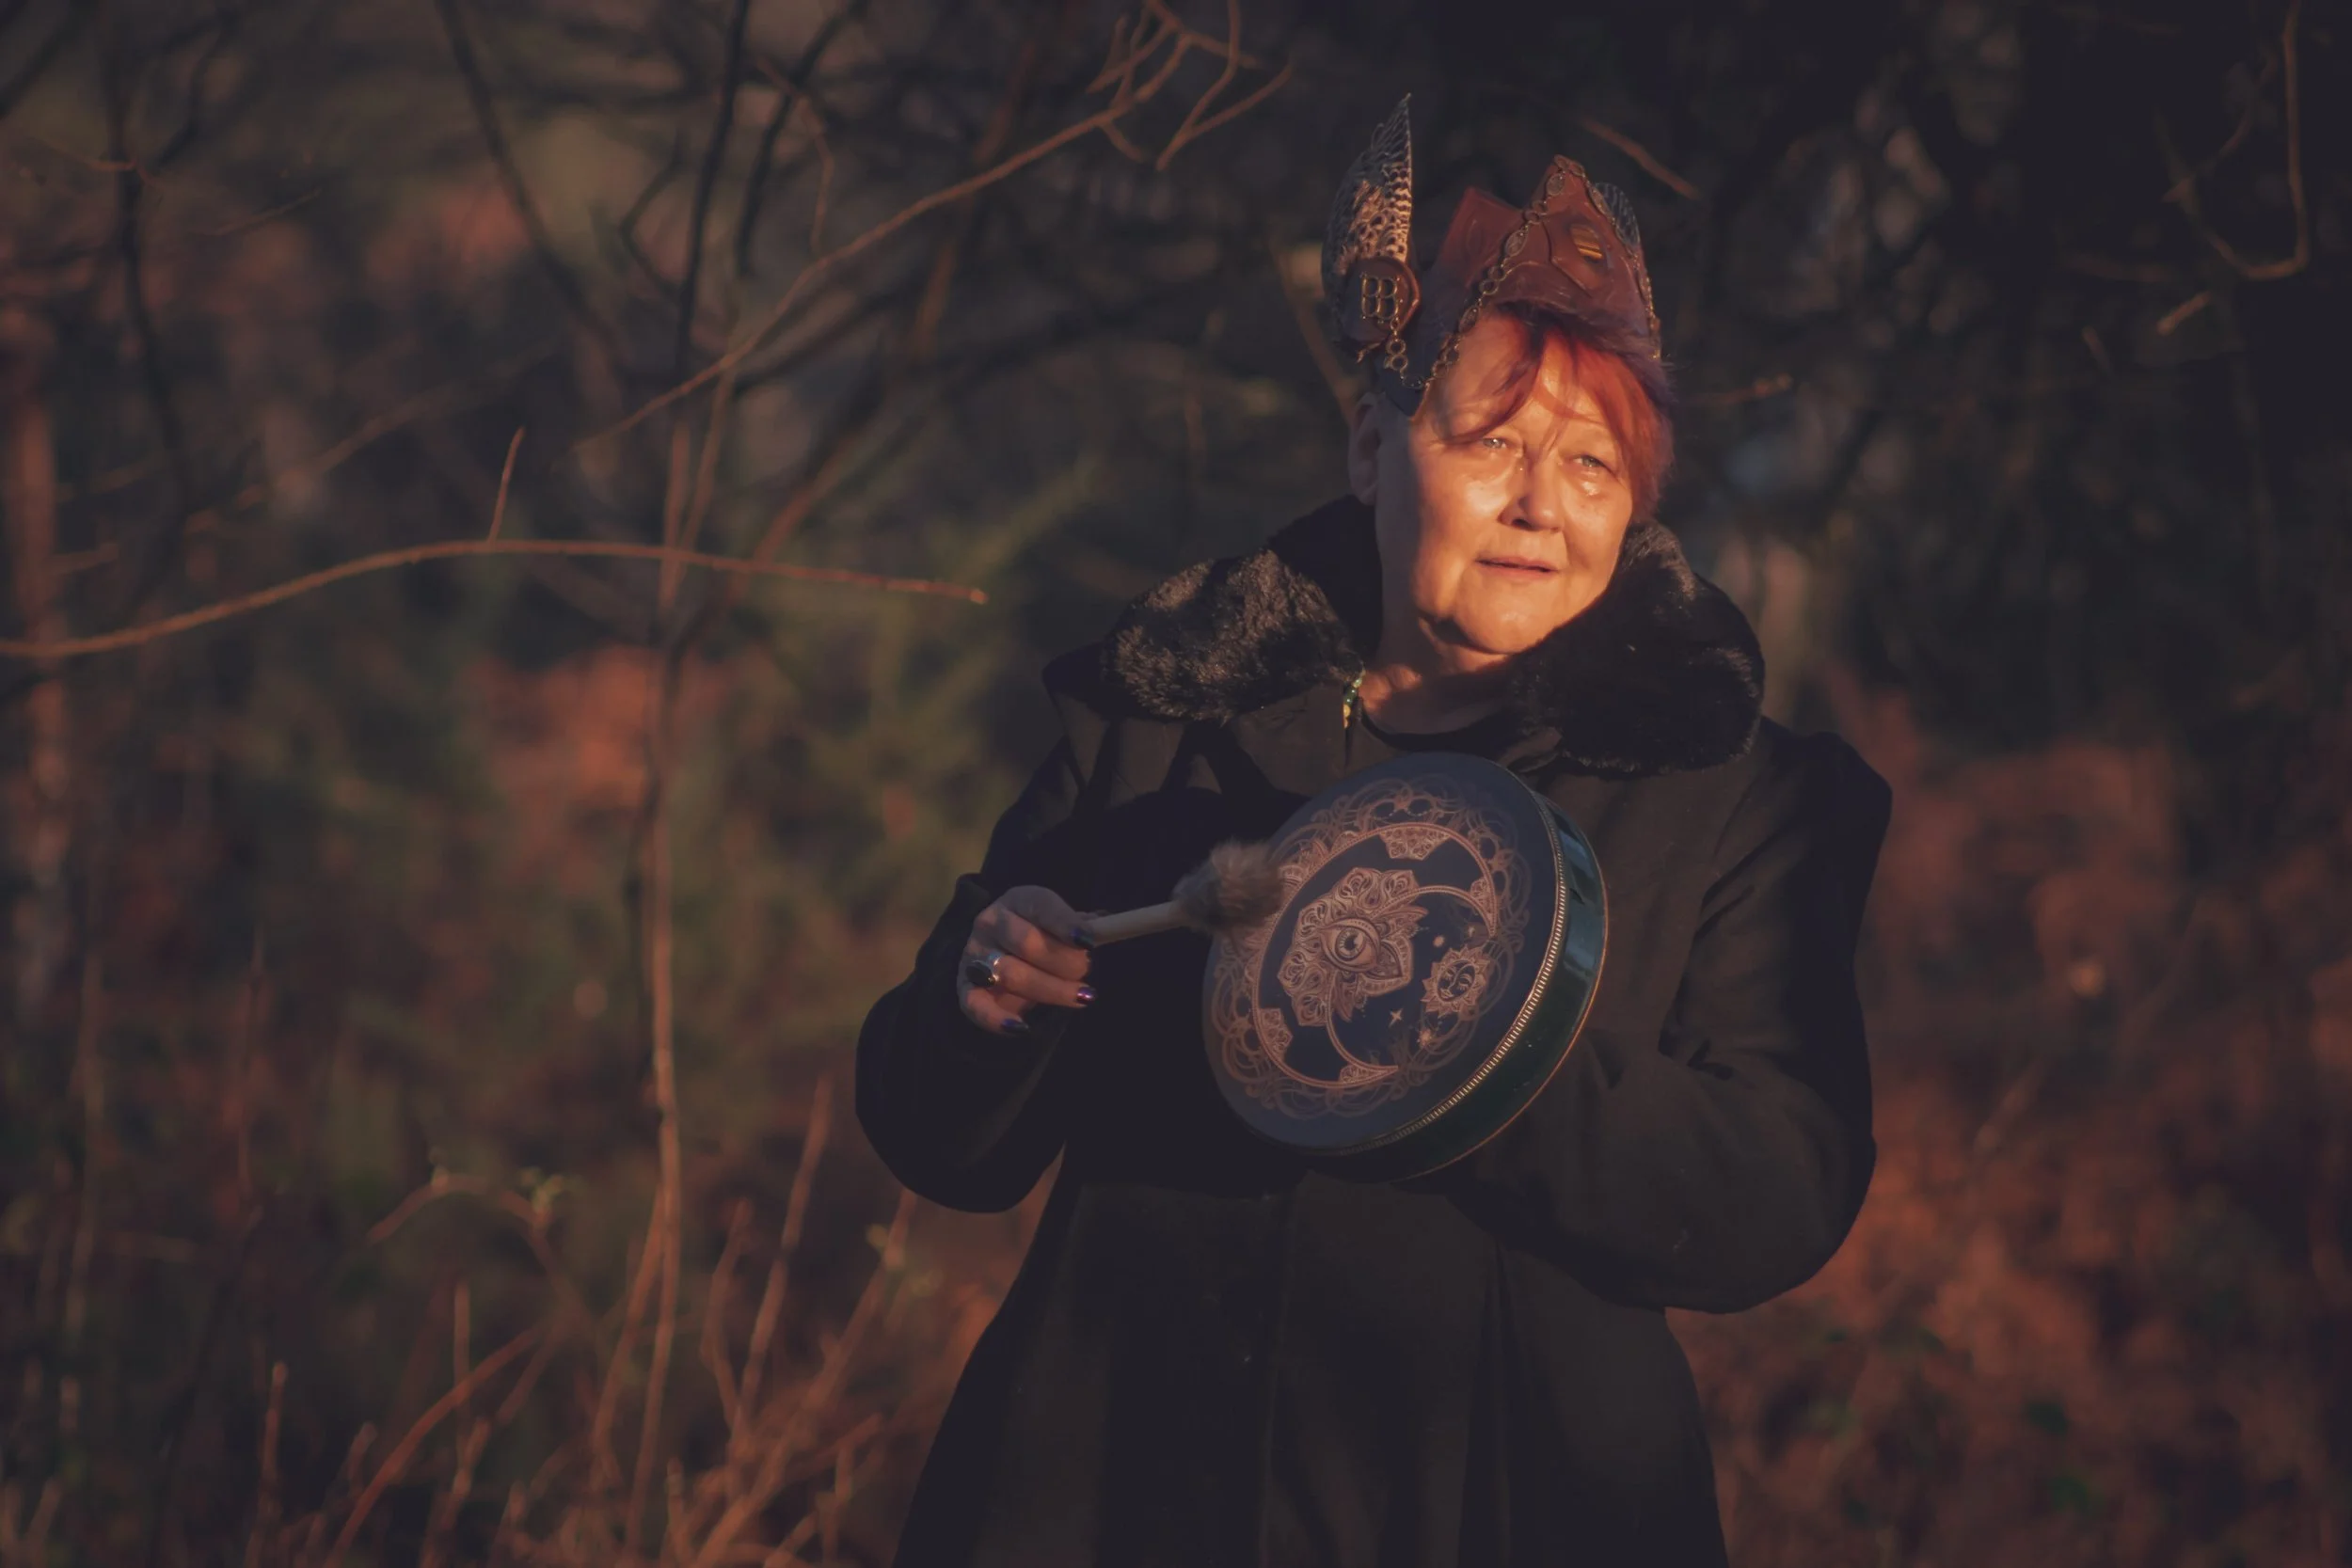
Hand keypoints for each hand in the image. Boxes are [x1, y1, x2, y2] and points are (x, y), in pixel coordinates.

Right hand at [958, 885, 1094, 1036]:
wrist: (999, 951)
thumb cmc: (1041, 934)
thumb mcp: (1059, 922)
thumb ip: (1080, 926)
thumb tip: (1106, 927)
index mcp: (1018, 900)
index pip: (1040, 905)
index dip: (1065, 923)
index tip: (1088, 942)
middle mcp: (991, 923)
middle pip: (1027, 943)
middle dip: (1065, 962)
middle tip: (1085, 972)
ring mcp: (975, 955)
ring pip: (1011, 974)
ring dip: (1051, 990)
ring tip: (1080, 997)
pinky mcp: (965, 988)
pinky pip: (975, 1005)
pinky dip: (997, 1019)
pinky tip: (1022, 1028)